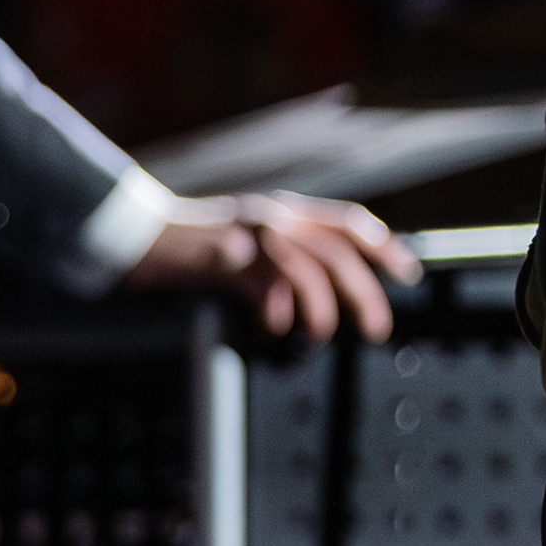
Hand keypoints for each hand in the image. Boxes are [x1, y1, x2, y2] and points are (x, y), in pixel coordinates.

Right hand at [122, 194, 419, 342]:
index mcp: (286, 211)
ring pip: (310, 264)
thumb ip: (277, 275)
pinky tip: (278, 326)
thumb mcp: (245, 259)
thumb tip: (304, 308)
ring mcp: (252, 230)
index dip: (383, 247)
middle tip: (377, 328)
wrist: (138, 236)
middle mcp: (276, 215)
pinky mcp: (227, 249)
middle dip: (365, 291)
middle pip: (338, 251)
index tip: (407, 274)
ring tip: (322, 334)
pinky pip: (267, 278)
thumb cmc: (191, 250)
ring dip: (324, 304)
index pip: (350, 223)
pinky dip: (279, 304)